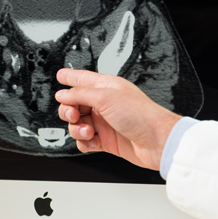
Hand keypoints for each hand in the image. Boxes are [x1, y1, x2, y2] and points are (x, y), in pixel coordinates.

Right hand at [55, 68, 181, 169]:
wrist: (157, 141)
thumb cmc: (141, 115)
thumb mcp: (106, 97)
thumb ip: (80, 94)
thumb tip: (63, 94)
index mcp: (106, 87)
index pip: (83, 79)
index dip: (70, 77)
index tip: (60, 76)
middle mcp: (105, 104)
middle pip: (75, 104)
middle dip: (69, 110)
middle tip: (74, 115)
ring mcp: (105, 123)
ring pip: (78, 124)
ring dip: (77, 129)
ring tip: (88, 131)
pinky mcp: (107, 140)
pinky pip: (86, 141)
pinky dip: (84, 142)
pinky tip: (91, 141)